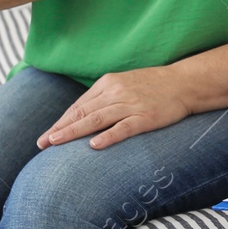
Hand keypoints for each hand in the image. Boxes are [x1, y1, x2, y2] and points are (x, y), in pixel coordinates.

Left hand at [37, 65, 192, 150]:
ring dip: (73, 132)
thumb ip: (105, 97)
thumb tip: (83, 115)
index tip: (46, 136)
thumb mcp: (125, 83)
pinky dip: (107, 136)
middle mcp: (116, 92)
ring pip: (96, 120)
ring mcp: (131, 105)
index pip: (79, 105)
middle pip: (82, 112)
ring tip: (56, 143)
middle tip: (42, 143)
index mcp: (109, 83)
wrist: (185, 82)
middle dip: (60, 129)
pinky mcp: (145, 117)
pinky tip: (93, 145)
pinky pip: (123, 128)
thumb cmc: (154, 85)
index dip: (61, 121)